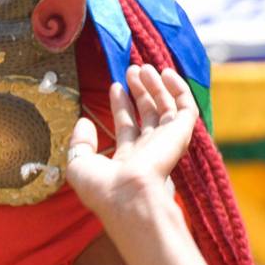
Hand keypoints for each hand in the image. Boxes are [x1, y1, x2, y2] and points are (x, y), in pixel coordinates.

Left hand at [66, 65, 198, 216]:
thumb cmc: (102, 188)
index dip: (121, 105)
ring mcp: (166, 142)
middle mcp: (149, 151)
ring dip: (156, 86)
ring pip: (166, 108)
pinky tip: (165, 74)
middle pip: (147, 114)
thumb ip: (80, 142)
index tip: (114, 86)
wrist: (128, 196)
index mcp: (128, 160)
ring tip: (143, 68)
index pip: (127, 126)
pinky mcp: (180, 135)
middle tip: (131, 70)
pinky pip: (186, 108)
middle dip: (139, 92)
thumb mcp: (78, 163)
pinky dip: (179, 89)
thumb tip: (84, 122)